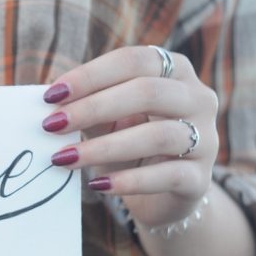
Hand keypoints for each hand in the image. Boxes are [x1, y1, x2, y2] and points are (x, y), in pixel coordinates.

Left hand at [41, 45, 219, 228]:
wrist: (163, 195)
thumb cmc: (130, 143)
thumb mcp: (109, 119)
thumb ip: (88, 105)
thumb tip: (49, 101)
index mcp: (175, 71)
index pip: (134, 61)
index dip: (91, 75)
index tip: (52, 95)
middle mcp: (198, 99)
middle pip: (148, 92)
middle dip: (94, 107)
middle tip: (53, 125)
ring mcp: (206, 139)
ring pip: (158, 136)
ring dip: (104, 147)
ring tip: (65, 158)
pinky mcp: (200, 179)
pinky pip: (167, 176)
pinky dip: (129, 181)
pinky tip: (98, 185)